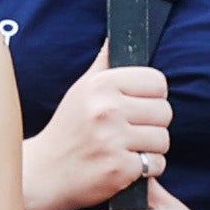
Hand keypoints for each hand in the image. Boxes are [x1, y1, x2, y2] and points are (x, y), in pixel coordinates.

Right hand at [18, 62, 173, 209]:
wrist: (44, 174)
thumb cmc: (67, 130)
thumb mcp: (80, 90)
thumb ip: (104, 63)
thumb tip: (117, 34)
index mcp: (100, 85)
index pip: (157, 82)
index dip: (151, 96)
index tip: (136, 107)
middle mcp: (106, 109)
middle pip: (165, 112)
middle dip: (152, 125)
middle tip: (129, 132)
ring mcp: (112, 140)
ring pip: (163, 140)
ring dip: (150, 149)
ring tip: (125, 149)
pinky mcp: (119, 169)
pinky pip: (156, 164)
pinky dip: (145, 171)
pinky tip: (123, 167)